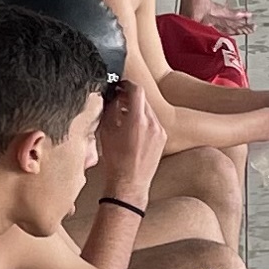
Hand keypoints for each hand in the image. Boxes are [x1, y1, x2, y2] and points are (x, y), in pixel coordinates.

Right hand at [95, 79, 167, 199]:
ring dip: (136, 110)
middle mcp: (152, 124)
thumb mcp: (106, 132)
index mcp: (137, 120)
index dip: (126, 85)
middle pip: (143, 100)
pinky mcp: (163, 138)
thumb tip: (112, 97)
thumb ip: (110, 110)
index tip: (120, 86)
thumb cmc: (115, 162)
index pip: (136, 90)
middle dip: (129, 98)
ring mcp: (160, 131)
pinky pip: (153, 122)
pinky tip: (133, 131)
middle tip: (118, 101)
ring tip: (123, 118)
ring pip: (148, 111)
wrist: (129, 183)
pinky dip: (143, 121)